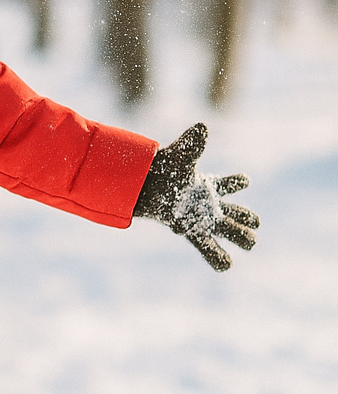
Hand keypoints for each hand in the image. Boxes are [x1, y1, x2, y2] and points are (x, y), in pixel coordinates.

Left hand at [132, 123, 258, 271]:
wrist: (137, 187)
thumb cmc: (159, 170)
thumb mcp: (180, 156)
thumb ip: (193, 145)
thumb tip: (202, 127)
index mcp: (206, 185)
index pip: (226, 184)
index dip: (235, 182)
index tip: (244, 180)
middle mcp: (205, 203)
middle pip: (232, 211)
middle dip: (245, 217)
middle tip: (256, 224)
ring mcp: (199, 218)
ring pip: (224, 229)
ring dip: (238, 236)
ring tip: (251, 244)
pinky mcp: (188, 230)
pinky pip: (205, 246)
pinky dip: (216, 256)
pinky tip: (226, 266)